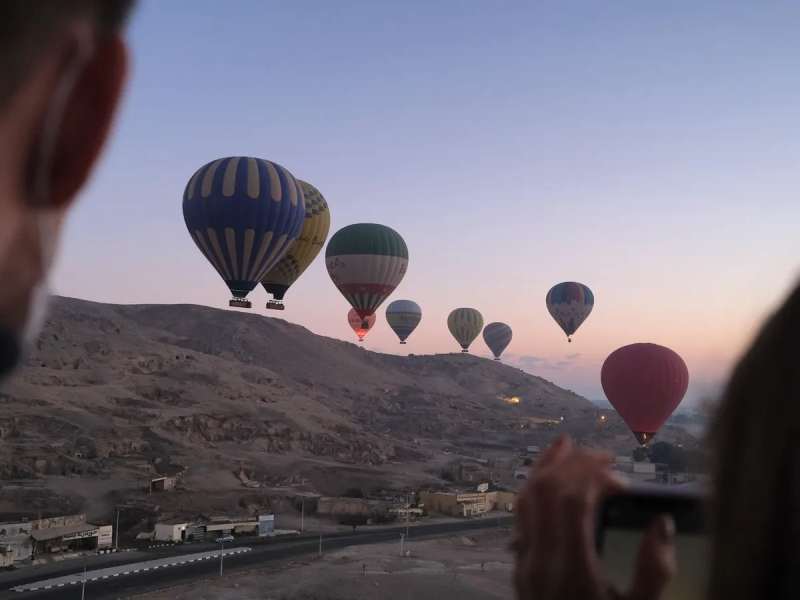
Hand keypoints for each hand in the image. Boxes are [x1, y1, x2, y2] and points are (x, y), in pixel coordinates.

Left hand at [513, 436, 675, 599]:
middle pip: (546, 490)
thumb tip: (661, 521)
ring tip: (566, 445)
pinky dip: (532, 488)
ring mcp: (524, 560)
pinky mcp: (519, 563)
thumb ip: (654, 569)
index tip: (621, 479)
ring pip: (525, 498)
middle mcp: (541, 559)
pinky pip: (519, 515)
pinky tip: (546, 477)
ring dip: (546, 467)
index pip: (571, 500)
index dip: (595, 476)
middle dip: (574, 464)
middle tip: (604, 458)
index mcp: (572, 568)